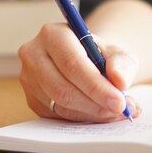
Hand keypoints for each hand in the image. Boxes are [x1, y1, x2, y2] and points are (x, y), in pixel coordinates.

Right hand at [18, 23, 141, 121]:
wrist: (88, 61)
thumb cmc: (101, 54)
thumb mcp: (117, 53)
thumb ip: (121, 64)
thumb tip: (120, 81)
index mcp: (53, 34)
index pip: (72, 63)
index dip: (96, 86)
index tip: (119, 102)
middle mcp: (34, 55)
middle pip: (62, 88)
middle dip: (95, 104)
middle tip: (121, 111)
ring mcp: (29, 79)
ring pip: (60, 105)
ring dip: (92, 113)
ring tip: (117, 113)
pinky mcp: (33, 100)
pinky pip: (58, 116)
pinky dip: (84, 118)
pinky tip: (102, 114)